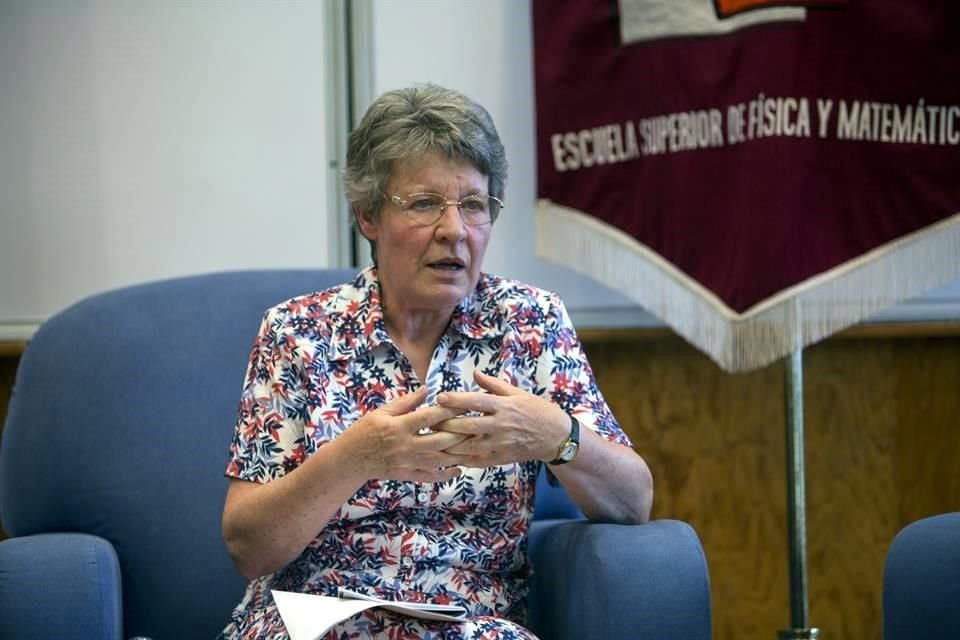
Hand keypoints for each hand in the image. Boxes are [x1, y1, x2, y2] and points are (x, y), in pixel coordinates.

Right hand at [342, 386, 469, 482]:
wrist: (350, 459)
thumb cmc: (365, 431)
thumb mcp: (382, 412)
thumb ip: (406, 402)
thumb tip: (427, 389)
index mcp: (399, 426)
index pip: (429, 417)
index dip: (448, 411)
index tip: (465, 405)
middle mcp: (405, 446)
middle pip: (438, 441)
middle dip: (459, 434)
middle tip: (477, 427)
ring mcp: (407, 463)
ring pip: (438, 460)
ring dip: (458, 455)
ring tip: (474, 448)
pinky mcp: (407, 475)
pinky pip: (429, 477)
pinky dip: (445, 474)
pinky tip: (459, 469)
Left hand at [433, 371, 569, 466]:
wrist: (555, 436)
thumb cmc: (536, 410)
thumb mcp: (517, 393)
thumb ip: (494, 384)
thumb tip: (474, 373)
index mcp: (504, 406)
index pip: (476, 401)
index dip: (457, 399)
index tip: (440, 397)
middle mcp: (501, 425)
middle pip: (469, 425)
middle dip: (447, 424)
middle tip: (429, 421)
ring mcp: (501, 444)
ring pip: (470, 446)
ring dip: (450, 444)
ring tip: (433, 440)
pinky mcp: (502, 458)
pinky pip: (478, 460)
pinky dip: (462, 459)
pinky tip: (449, 456)